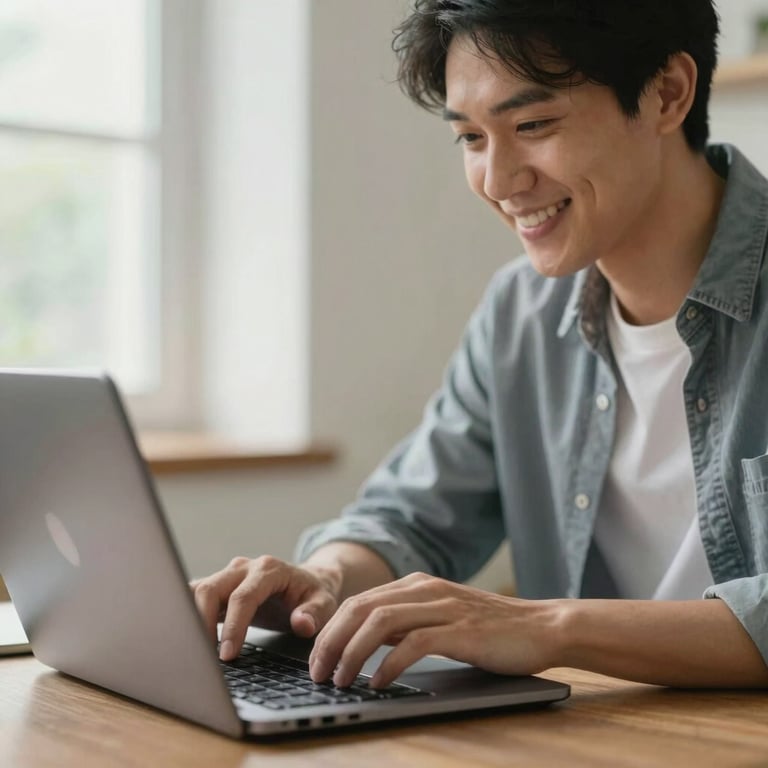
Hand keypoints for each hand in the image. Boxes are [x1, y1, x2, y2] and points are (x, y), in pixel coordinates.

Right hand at [190, 555, 340, 660]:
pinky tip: (184, 637)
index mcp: (269, 570)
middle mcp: (244, 568)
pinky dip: (185, 613)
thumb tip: (301, 624)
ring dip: (190, 618)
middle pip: (211, 589)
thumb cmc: (314, 594)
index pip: (243, 597)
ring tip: (192, 650)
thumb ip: (314, 613)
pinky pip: (194, 595)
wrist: (307, 581)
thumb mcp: (325, 603)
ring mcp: (228, 575)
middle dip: (202, 623)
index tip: (228, 655)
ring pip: (197, 590)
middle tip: (205, 657)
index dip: (234, 627)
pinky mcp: (219, 587)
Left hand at [308, 572, 565, 687]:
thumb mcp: (442, 618)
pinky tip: (377, 683)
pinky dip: (389, 664)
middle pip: (361, 608)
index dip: (331, 630)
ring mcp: (443, 607)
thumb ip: (409, 623)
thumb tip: (369, 643)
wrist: (543, 626)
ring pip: (380, 622)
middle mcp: (425, 589)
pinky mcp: (461, 630)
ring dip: (352, 652)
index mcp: (418, 584)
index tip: (317, 659)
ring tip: (340, 680)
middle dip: (332, 641)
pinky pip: (413, 644)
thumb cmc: (492, 629)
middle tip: (318, 672)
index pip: (359, 601)